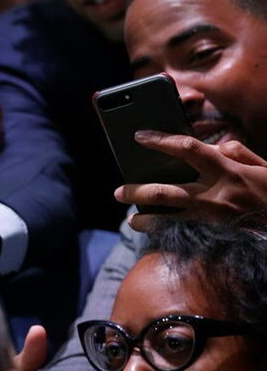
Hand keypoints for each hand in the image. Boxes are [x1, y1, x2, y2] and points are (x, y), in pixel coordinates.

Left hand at [118, 131, 266, 231]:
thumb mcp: (262, 166)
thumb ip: (236, 153)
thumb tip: (215, 147)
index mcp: (227, 170)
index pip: (188, 150)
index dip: (161, 141)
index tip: (139, 136)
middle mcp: (214, 194)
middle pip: (165, 192)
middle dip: (137, 191)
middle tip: (118, 191)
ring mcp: (212, 217)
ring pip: (168, 218)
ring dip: (145, 218)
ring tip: (130, 218)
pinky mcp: (213, 234)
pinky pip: (181, 231)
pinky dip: (164, 229)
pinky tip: (151, 229)